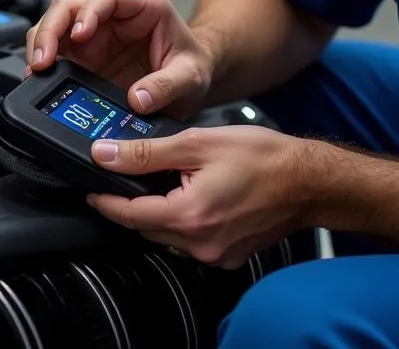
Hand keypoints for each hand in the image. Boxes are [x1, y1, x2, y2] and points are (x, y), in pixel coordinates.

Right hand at [25, 0, 214, 118]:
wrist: (193, 82)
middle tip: (43, 59)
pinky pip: (57, 51)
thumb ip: (167, 86)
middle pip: (70, 7)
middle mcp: (114, 15)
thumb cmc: (194, 65)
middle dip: (51, 29)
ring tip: (36, 69)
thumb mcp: (190, 76)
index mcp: (143, 6)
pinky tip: (39, 76)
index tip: (80, 35)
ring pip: (56, 25)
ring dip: (41, 43)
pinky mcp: (85, 56)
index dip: (88, 13)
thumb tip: (137, 98)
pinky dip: (44, 61)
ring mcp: (96, 35)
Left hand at [86, 125, 317, 267]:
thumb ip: (146, 152)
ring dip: (157, 210)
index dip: (104, 200)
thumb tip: (106, 154)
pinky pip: (189, 241)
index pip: (128, 214)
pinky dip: (181, 220)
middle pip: (145, 226)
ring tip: (161, 180)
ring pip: (166, 235)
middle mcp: (200, 244)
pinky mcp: (228, 256)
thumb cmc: (262, 157)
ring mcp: (216, 254)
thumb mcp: (196, 143)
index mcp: (189, 215)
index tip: (90, 188)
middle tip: (123, 175)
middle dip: (130, 202)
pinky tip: (188, 195)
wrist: (308, 181)